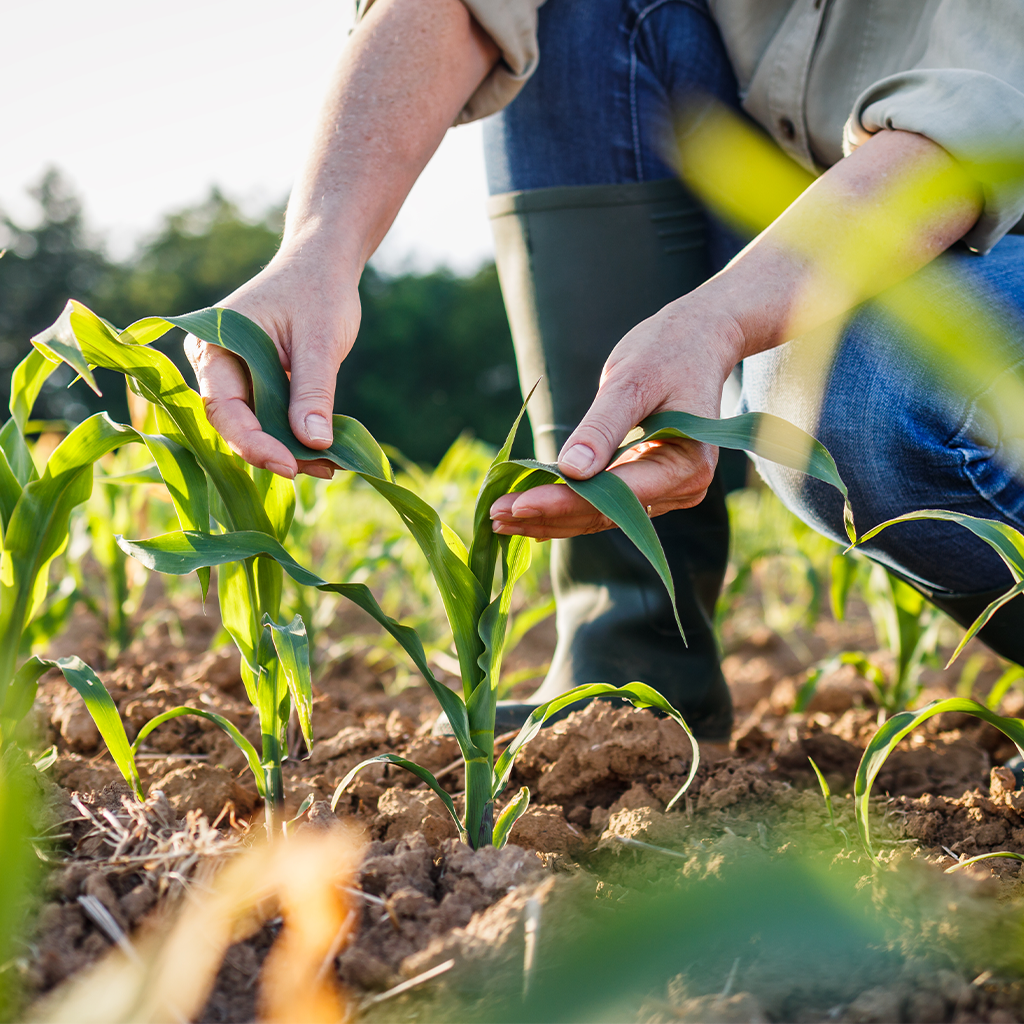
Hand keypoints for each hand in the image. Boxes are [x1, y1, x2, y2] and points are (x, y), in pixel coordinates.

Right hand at [185, 247, 359, 479]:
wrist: (323, 264)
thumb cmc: (318, 290)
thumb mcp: (320, 341)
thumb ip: (313, 391)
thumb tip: (313, 443)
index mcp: (214, 344)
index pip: (223, 407)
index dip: (253, 443)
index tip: (290, 465)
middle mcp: (214, 363)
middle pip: (235, 424)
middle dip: (276, 452)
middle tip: (323, 469)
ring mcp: (234, 376)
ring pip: (255, 426)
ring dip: (290, 449)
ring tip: (332, 464)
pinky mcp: (256, 385)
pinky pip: (270, 418)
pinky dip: (296, 436)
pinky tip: (327, 450)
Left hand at [489, 299, 743, 537]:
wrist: (695, 341)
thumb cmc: (667, 351)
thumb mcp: (632, 380)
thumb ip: (602, 427)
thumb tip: (571, 471)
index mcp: (687, 464)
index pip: (616, 495)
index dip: (565, 502)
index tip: (518, 504)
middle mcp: (682, 488)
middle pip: (605, 514)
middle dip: (548, 515)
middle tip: (494, 515)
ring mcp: (666, 492)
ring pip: (600, 517)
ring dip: (549, 519)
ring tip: (499, 519)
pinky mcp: (647, 487)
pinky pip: (602, 505)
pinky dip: (564, 507)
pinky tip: (525, 513)